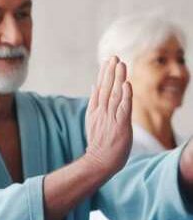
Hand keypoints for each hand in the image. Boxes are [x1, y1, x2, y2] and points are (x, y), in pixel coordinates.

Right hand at [84, 56, 132, 178]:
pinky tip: (126, 84)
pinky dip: (125, 96)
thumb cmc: (99, 145)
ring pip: (114, 95)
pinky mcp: (120, 125)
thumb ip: (94, 103)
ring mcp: (110, 119)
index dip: (104, 75)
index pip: (100, 90)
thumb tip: (94, 87)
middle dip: (109, 72)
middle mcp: (101, 113)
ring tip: (120, 64)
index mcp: (94, 112)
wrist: (99, 162)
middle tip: (113, 57)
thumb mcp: (92, 122)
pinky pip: (123, 108)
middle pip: (106, 89)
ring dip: (117, 79)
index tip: (108, 62)